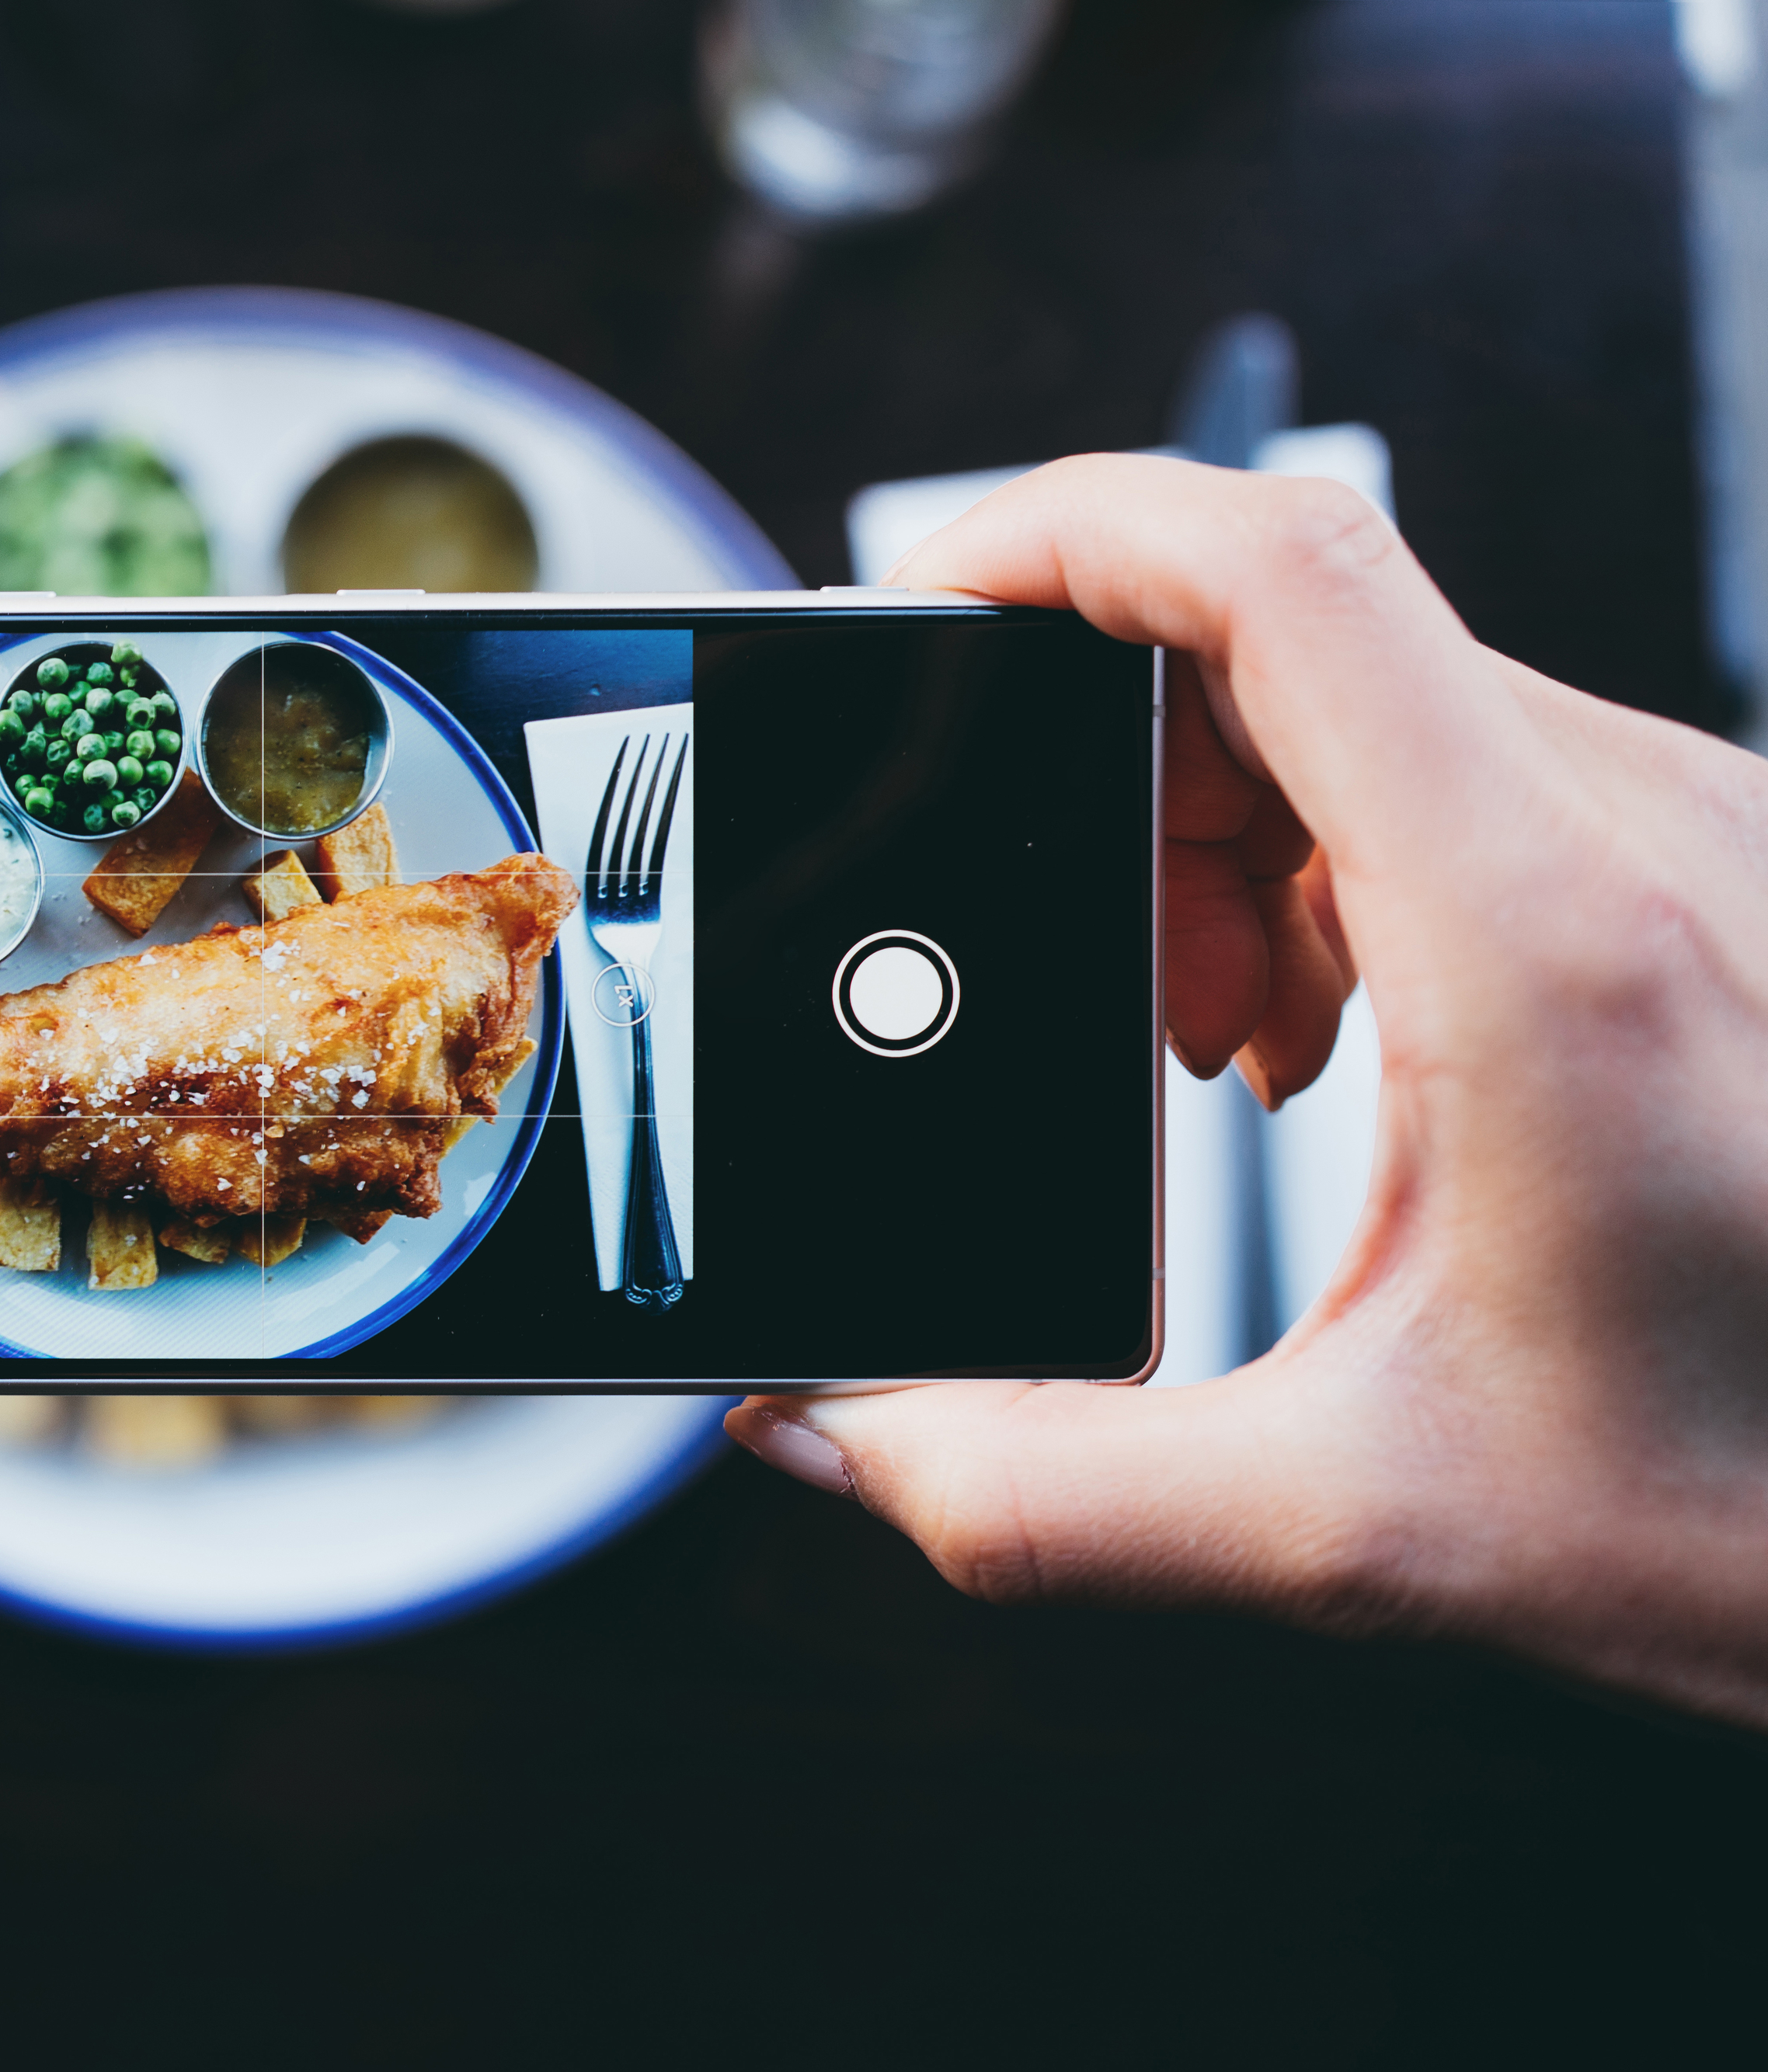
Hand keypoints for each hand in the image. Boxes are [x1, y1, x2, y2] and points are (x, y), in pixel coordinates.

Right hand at [727, 455, 1767, 1726]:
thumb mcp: (1369, 1533)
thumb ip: (1052, 1492)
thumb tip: (844, 1437)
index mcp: (1545, 946)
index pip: (1283, 575)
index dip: (1072, 531)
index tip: (935, 598)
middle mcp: (1644, 836)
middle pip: (1293, 633)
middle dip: (1121, 779)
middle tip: (1121, 996)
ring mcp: (1693, 833)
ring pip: (1375, 696)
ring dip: (1228, 832)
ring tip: (1230, 1042)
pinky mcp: (1707, 868)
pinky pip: (1463, 768)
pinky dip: (1335, 866)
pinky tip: (1335, 1037)